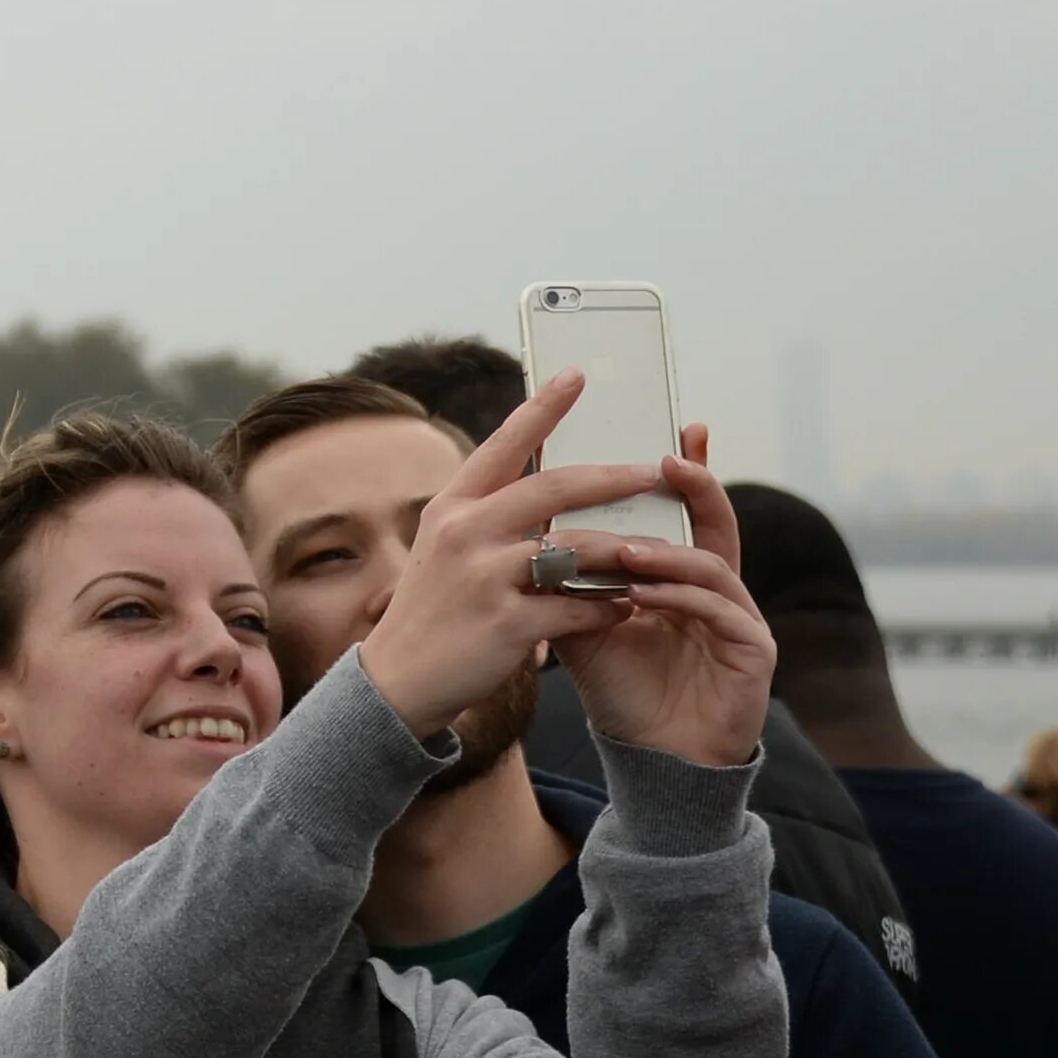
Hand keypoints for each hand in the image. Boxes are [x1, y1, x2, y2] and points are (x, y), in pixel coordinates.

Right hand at [359, 369, 660, 739]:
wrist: (397, 681)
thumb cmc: (433, 611)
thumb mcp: (445, 549)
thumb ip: (489, 517)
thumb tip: (550, 488)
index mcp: (451, 507)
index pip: (504, 446)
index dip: (542, 409)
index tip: (577, 376)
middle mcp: (464, 532)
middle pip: (552, 489)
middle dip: (611, 477)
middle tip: (652, 471)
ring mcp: (483, 577)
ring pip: (575, 549)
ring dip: (623, 551)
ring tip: (660, 553)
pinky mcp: (505, 623)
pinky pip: (577, 606)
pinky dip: (607, 607)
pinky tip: (625, 610)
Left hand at [556, 427, 775, 767]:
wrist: (649, 758)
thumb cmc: (622, 688)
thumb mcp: (581, 624)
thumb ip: (564, 579)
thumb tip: (521, 527)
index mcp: (682, 576)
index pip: (684, 513)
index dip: (686, 471)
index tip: (674, 427)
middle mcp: (719, 589)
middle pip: (715, 523)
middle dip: (697, 486)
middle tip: (668, 458)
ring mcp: (741, 619)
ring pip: (710, 566)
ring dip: (665, 553)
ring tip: (622, 547)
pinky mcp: (753, 653)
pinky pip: (718, 613)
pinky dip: (677, 598)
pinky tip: (639, 594)